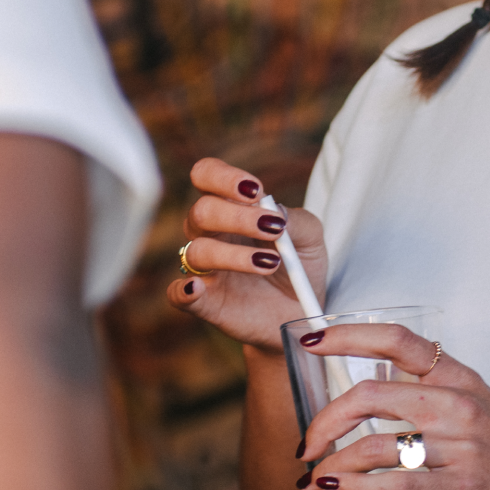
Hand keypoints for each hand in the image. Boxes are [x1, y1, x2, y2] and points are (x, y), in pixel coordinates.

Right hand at [165, 158, 327, 352]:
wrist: (303, 313)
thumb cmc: (300, 265)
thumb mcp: (311, 237)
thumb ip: (296, 220)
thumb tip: (274, 212)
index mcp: (232, 208)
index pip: (207, 176)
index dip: (223, 177)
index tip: (255, 190)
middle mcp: (212, 234)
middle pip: (202, 212)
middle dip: (238, 217)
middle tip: (273, 229)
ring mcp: (206, 269)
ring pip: (198, 251)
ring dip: (234, 255)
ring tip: (270, 264)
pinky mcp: (205, 303)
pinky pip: (178, 295)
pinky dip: (184, 290)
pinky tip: (198, 288)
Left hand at [294, 324, 489, 489]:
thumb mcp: (477, 403)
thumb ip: (431, 389)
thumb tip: (377, 382)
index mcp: (459, 376)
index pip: (397, 340)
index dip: (348, 334)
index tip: (311, 339)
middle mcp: (458, 403)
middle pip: (370, 395)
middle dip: (325, 421)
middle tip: (308, 443)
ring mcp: (461, 444)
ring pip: (376, 444)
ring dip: (334, 463)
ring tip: (316, 478)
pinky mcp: (463, 485)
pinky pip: (396, 484)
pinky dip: (357, 488)